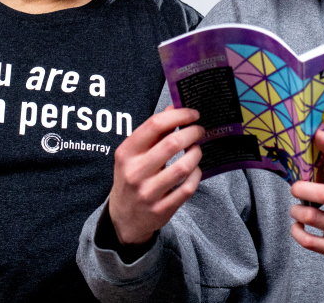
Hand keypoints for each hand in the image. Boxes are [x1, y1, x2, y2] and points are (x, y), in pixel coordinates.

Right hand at [108, 106, 203, 244]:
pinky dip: (197, 174)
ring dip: (196, 153)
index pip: (154, 124)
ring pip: (184, 167)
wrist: (123, 218)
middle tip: (200, 130)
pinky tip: (195, 169)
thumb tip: (173, 106)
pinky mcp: (162, 209)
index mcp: (126, 153)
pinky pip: (188, 187)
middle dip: (193, 132)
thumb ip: (153, 131)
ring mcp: (148, 192)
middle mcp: (135, 172)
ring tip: (197, 149)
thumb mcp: (133, 154)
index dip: (178, 115)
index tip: (192, 114)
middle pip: (172, 143)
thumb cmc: (131, 177)